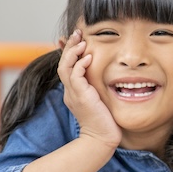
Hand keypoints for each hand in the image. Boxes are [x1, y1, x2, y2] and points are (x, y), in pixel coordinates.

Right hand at [58, 30, 119, 148]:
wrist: (101, 138)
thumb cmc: (105, 120)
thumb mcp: (101, 99)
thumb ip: (100, 86)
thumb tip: (109, 76)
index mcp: (75, 90)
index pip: (68, 66)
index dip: (71, 51)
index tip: (78, 38)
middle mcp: (71, 91)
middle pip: (63, 64)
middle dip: (70, 46)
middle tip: (78, 32)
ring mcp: (74, 94)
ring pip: (65, 68)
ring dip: (72, 53)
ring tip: (81, 41)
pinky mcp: (81, 97)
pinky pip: (75, 78)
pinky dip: (80, 66)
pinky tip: (88, 57)